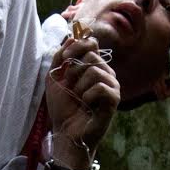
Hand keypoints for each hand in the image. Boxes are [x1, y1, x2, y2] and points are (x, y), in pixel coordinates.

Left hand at [45, 26, 120, 168]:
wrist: (65, 132)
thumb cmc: (62, 107)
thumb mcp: (55, 78)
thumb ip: (60, 57)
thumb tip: (71, 37)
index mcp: (92, 66)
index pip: (92, 43)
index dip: (79, 45)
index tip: (66, 58)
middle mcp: (105, 73)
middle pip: (92, 55)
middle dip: (75, 70)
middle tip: (70, 86)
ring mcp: (112, 85)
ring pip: (95, 70)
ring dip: (79, 85)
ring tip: (78, 98)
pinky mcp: (114, 99)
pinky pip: (101, 87)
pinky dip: (88, 96)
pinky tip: (86, 104)